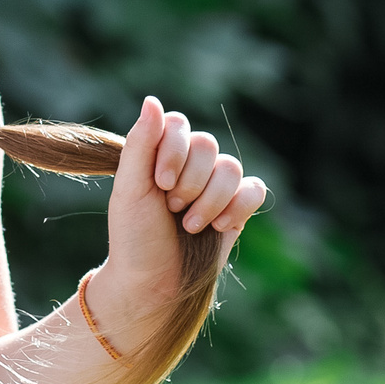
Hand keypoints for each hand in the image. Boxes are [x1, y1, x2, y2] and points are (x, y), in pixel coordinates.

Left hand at [91, 97, 266, 329]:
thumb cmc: (134, 237)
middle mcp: (188, 165)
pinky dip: (238, 207)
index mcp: (158, 154)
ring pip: (231, 168)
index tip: (159, 183)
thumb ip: (141, 144)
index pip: (178, 124)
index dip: (173, 151)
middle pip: (207, 144)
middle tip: (171, 208)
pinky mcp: (237, 208)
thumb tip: (152, 100)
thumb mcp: (130, 189)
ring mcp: (214, 186)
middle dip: (190, 181)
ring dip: (210, 200)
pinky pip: (255, 189)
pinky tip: (219, 226)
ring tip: (190, 225)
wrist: (154, 283)